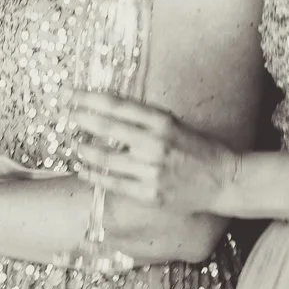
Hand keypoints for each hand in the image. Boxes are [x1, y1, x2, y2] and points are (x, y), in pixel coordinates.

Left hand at [70, 90, 240, 217]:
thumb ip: (143, 118)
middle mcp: (155, 144)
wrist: (224, 181)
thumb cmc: (197, 149)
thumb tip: (106, 109)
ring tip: (73, 143)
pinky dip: (93, 175)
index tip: (69, 93)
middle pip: (106, 127)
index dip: (88, 98)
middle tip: (64, 114)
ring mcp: (152, 171)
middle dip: (79, 119)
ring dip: (83, 149)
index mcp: (162, 122)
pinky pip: (112, 184)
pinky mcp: (150, 194)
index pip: (117, 105)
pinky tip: (82, 168)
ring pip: (105, 158)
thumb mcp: (174, 124)